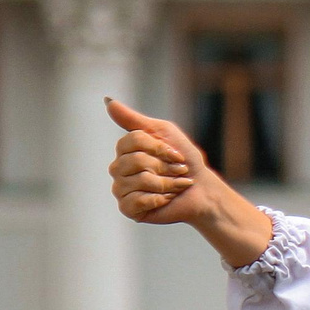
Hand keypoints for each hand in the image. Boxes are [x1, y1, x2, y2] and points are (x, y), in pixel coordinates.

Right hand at [105, 100, 274, 266]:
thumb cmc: (185, 160)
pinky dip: (159, 199)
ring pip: (140, 181)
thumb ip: (134, 120)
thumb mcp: (164, 132)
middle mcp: (118, 168)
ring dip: (166, 184)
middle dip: (165, 167)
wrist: (201, 189)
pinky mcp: (128, 208)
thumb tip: (108, 101)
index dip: (159, 148)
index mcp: (125, 150)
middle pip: (136, 161)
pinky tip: (166, 199)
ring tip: (175, 186)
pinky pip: (137, 201)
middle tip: (177, 171)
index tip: (176, 154)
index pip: (132, 141)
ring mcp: (121, 189)